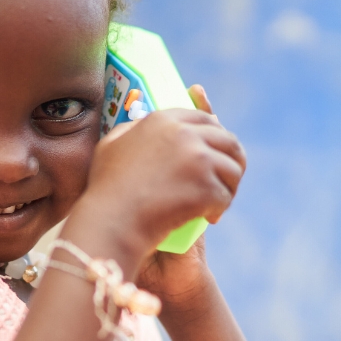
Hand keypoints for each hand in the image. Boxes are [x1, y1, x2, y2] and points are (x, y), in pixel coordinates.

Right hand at [76, 85, 244, 268]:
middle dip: (232, 160)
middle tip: (225, 180)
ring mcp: (198, 159)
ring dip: (228, 186)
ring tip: (215, 203)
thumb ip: (132, 129)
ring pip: (233, 169)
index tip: (216, 152)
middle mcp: (184, 133)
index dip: (215, 135)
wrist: (112, 222)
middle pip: (227, 140)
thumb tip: (144, 124)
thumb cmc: (107, 190)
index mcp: (162, 120)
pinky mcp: (207, 186)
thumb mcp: (110, 146)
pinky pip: (226, 196)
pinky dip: (219, 209)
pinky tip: (208, 217)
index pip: (204, 119)